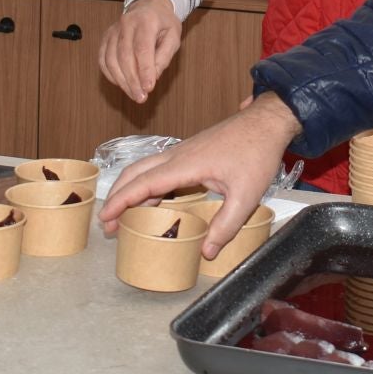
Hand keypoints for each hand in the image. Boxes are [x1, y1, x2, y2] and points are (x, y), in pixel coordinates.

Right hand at [98, 0, 183, 102]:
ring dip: (121, 81)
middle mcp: (126, 23)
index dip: (144, 70)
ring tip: (133, 94)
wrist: (149, 6)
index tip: (149, 88)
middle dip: (132, 80)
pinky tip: (120, 83)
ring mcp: (113, 30)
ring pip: (111, 59)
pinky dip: (110, 74)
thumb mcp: (173, 36)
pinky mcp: (106, 37)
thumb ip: (164, 57)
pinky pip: (103, 59)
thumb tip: (153, 77)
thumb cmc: (163, 22)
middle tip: (141, 97)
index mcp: (146, 21)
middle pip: (124, 56)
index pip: (142, 48)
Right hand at [99, 93, 302, 258]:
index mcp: (186, 164)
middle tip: (107, 221)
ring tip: (122, 214)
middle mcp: (178, 155)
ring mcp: (182, 151)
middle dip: (117, 196)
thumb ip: (226, 225)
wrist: (266, 122)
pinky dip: (146, 184)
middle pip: (135, 173)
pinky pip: (159, 168)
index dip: (122, 201)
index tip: (106, 216)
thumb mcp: (246, 195)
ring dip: (129, 188)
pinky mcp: (190, 152)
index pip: (144, 183)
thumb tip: (206, 251)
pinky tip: (151, 200)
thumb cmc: (256, 153)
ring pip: (145, 168)